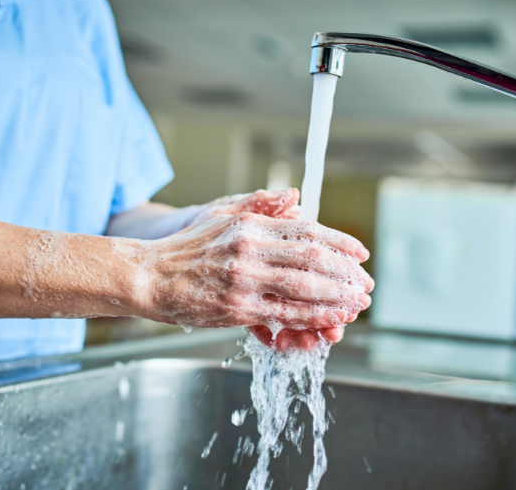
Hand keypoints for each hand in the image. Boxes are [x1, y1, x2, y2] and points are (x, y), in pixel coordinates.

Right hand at [141, 189, 372, 338]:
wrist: (149, 277)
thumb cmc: (186, 249)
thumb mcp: (222, 215)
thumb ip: (259, 205)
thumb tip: (295, 196)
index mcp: (249, 225)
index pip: (307, 230)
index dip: (340, 242)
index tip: (360, 254)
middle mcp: (249, 249)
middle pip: (313, 258)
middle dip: (346, 273)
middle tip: (366, 283)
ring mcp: (244, 280)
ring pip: (305, 288)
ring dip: (337, 296)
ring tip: (357, 303)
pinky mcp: (238, 309)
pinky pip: (285, 314)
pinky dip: (313, 317)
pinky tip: (330, 320)